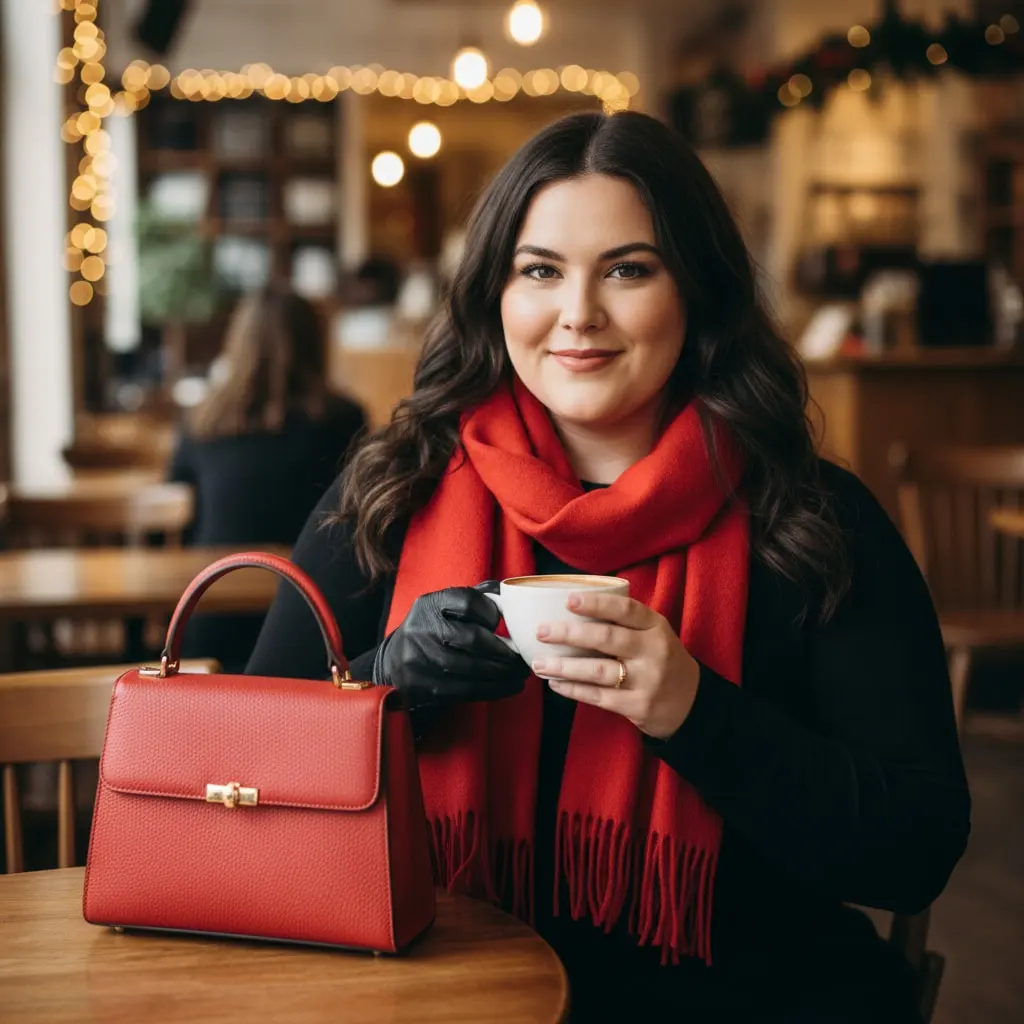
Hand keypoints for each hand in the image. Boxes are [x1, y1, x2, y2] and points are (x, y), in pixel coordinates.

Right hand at [373, 583, 529, 707]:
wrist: (394, 661)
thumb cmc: (433, 629)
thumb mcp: (445, 607)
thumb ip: (477, 598)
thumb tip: (513, 597)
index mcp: (430, 604)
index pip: (468, 602)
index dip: (492, 613)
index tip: (505, 625)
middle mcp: (422, 628)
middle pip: (472, 638)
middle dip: (503, 651)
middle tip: (522, 657)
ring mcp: (420, 658)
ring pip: (470, 667)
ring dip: (502, 673)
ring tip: (520, 673)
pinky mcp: (424, 685)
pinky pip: (464, 689)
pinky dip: (492, 689)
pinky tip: (509, 686)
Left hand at [532, 591, 699, 739]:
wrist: (691, 703)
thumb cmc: (661, 660)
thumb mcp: (654, 634)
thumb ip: (624, 623)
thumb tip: (570, 609)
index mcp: (655, 627)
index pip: (626, 609)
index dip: (597, 604)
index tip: (569, 600)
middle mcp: (654, 651)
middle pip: (606, 638)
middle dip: (569, 633)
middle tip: (541, 631)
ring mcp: (647, 680)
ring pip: (598, 671)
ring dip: (564, 667)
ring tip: (539, 663)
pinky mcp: (638, 706)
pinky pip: (598, 696)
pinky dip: (574, 690)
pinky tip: (556, 683)